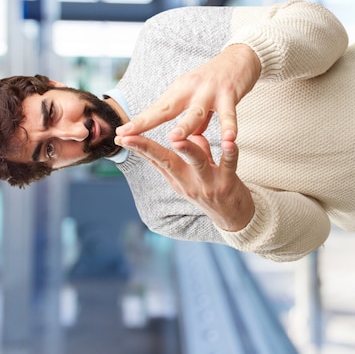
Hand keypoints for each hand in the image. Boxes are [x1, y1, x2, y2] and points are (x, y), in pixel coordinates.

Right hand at [115, 133, 254, 231]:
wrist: (234, 220)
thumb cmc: (211, 190)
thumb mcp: (192, 175)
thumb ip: (188, 152)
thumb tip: (181, 135)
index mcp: (177, 179)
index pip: (154, 160)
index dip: (137, 147)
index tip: (120, 136)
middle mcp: (189, 182)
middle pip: (166, 161)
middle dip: (148, 148)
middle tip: (132, 135)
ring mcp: (208, 184)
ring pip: (197, 162)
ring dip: (188, 150)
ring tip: (179, 140)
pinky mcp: (228, 183)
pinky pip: (229, 165)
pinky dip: (230, 153)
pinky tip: (229, 144)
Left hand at [116, 44, 260, 142]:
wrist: (241, 56)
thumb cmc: (216, 81)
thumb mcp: (197, 98)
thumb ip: (193, 120)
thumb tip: (188, 138)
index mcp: (178, 91)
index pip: (154, 110)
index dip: (137, 122)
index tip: (119, 135)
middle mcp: (189, 89)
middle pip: (166, 109)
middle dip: (146, 122)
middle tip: (129, 135)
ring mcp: (209, 90)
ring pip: (195, 111)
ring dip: (185, 126)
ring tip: (174, 139)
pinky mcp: (229, 92)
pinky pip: (229, 113)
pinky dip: (230, 127)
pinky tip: (229, 140)